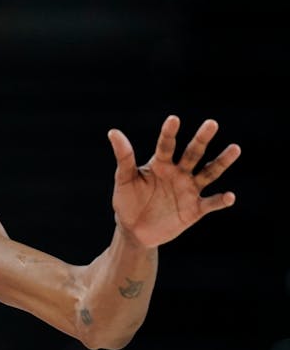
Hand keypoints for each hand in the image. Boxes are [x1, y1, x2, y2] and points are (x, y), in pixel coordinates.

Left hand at [108, 115, 239, 247]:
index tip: (173, 119)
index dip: (169, 133)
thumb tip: (113, 132)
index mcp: (160, 164)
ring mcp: (189, 190)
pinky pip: (211, 203)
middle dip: (201, 139)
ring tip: (235, 148)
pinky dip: (221, 200)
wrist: (134, 230)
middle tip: (211, 123)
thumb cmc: (127, 200)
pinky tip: (230, 196)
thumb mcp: (123, 179)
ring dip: (222, 162)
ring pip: (209, 173)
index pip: (166, 146)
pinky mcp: (195, 209)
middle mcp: (178, 173)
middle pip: (193, 153)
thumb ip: (124, 158)